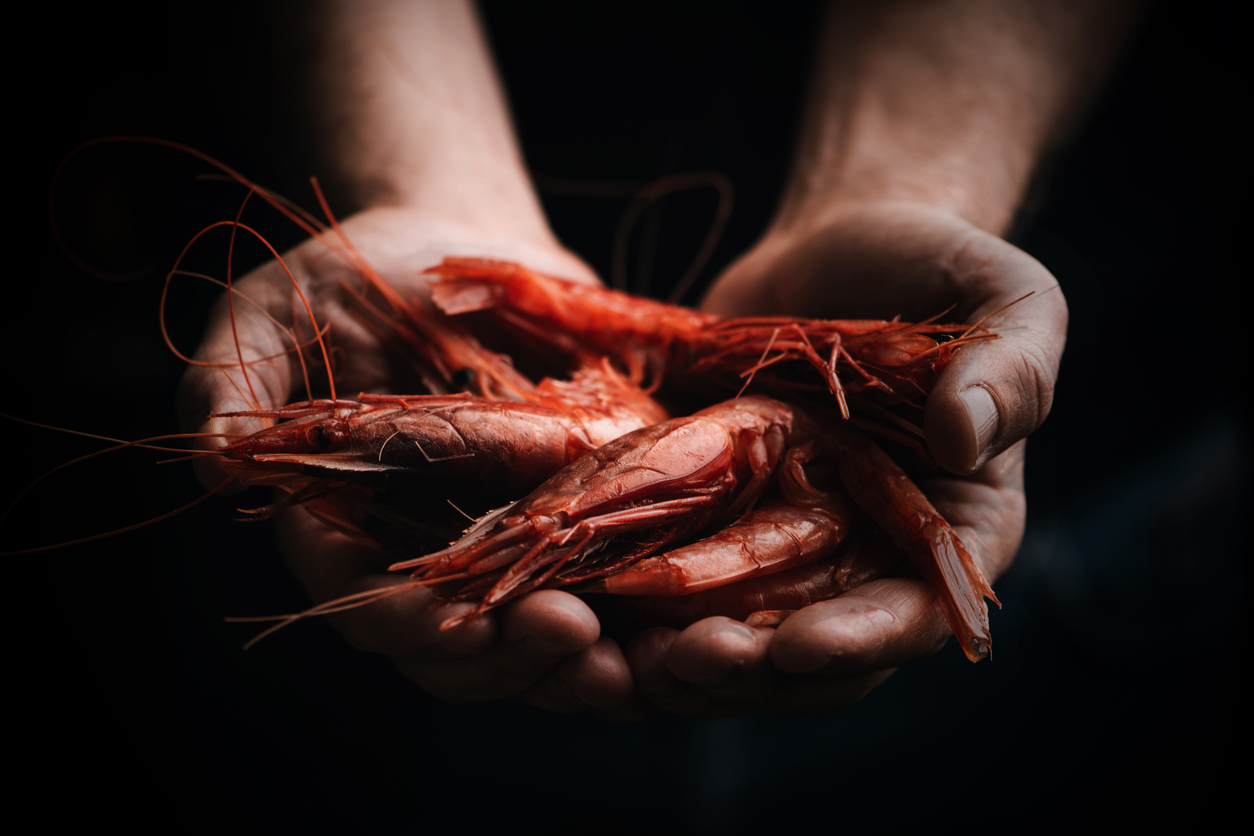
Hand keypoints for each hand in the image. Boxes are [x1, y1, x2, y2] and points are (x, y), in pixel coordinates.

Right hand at [178, 206, 634, 712]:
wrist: (454, 247)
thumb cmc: (347, 278)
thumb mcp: (273, 314)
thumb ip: (230, 381)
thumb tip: (212, 464)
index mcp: (344, 527)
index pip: (363, 605)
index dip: (411, 628)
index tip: (471, 624)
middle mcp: (424, 553)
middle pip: (458, 646)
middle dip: (514, 661)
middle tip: (576, 643)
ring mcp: (501, 539)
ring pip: (533, 634)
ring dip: (582, 662)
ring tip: (636, 666)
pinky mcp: (569, 513)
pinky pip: (603, 582)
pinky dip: (636, 612)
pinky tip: (680, 620)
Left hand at [626, 200, 1064, 714]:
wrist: (830, 254)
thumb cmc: (934, 268)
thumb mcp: (1004, 299)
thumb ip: (1011, 367)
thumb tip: (966, 436)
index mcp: (947, 533)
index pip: (911, 616)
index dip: (855, 642)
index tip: (792, 647)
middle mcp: (863, 560)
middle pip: (808, 654)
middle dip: (745, 668)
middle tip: (680, 661)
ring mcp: (781, 547)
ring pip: (729, 637)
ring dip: (673, 662)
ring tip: (612, 658)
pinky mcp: (710, 520)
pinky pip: (667, 585)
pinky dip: (626, 609)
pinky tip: (575, 610)